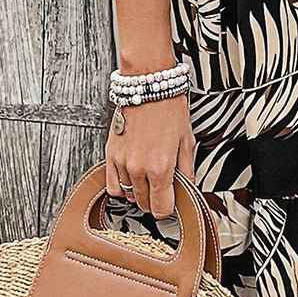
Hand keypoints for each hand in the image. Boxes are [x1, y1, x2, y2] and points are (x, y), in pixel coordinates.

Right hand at [105, 96, 196, 219]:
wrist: (149, 88)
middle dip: (154, 200)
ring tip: (149, 177)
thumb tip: (188, 188)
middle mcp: (138, 169)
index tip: (171, 204)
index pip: (161, 208)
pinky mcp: (110, 156)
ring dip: (139, 193)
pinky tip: (132, 177)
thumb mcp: (187, 140)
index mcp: (161, 167)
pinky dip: (122, 186)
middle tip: (163, 188)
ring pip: (128, 196)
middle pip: (144, 204)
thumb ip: (187, 169)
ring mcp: (122, 163)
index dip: (168, 209)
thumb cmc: (169, 109)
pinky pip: (112, 185)